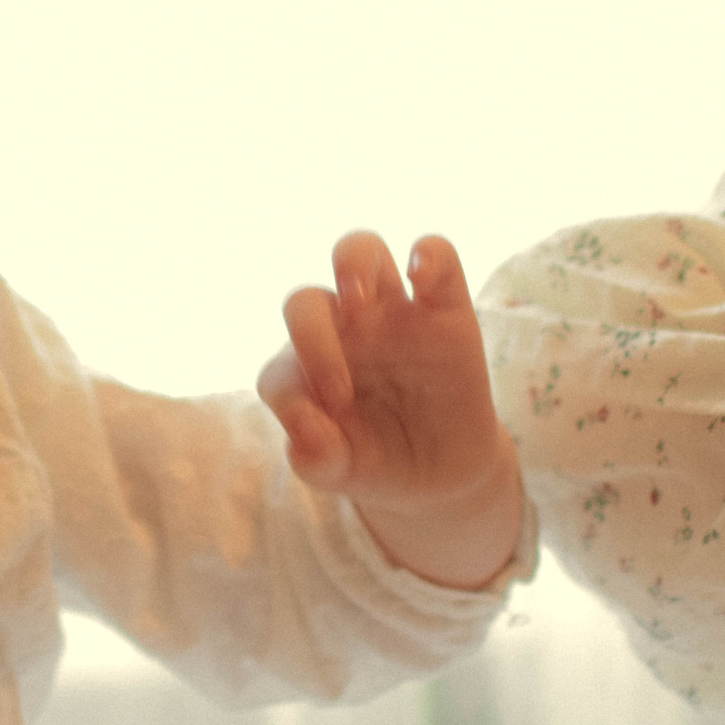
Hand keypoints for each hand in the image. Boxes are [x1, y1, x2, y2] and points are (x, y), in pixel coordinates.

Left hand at [257, 232, 523, 589]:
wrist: (444, 470)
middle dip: (310, 334)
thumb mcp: (345, 473)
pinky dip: (428, 254)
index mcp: (303, 371)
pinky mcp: (442, 307)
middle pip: (305, 301)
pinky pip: (435, 256)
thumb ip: (316, 458)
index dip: (294, 401)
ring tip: (359, 297)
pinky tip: (423, 276)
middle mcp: (339, 332)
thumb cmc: (380, 462)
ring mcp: (389, 313)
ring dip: (352, 262)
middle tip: (337, 386)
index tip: (328, 436)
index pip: (280, 372)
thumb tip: (301, 435)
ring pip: (359, 251)